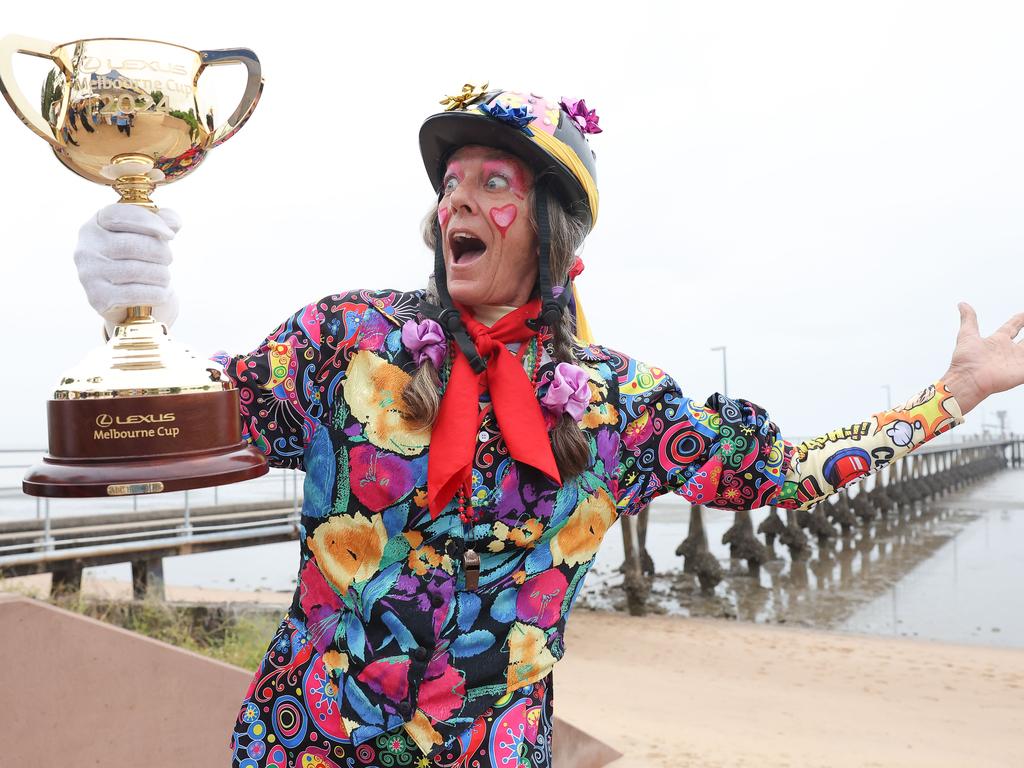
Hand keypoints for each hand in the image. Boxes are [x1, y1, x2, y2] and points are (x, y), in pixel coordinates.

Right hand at [74, 203, 181, 334]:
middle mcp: (86, 248)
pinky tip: (163, 293)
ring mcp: (89, 274)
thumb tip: (172, 221)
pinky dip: (157, 293)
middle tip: (168, 259)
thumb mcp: (153, 235)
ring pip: (135, 270)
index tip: (171, 235)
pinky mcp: (97, 297)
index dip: (149, 221)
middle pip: (131, 245)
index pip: (119, 215)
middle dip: (160, 252)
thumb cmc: (143, 261)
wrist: (134, 302)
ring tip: (165, 277)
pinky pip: (135, 293)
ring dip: (161, 275)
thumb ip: (164, 221)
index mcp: (95, 225)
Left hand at [942, 303, 1023, 414]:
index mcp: (998, 340)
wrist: (968, 379)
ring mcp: (1017, 361)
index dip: (1021, 319)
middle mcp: (1009, 350)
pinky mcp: (1022, 372)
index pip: (1013, 326)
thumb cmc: (965, 360)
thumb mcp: (967, 335)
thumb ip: (969, 319)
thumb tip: (962, 304)